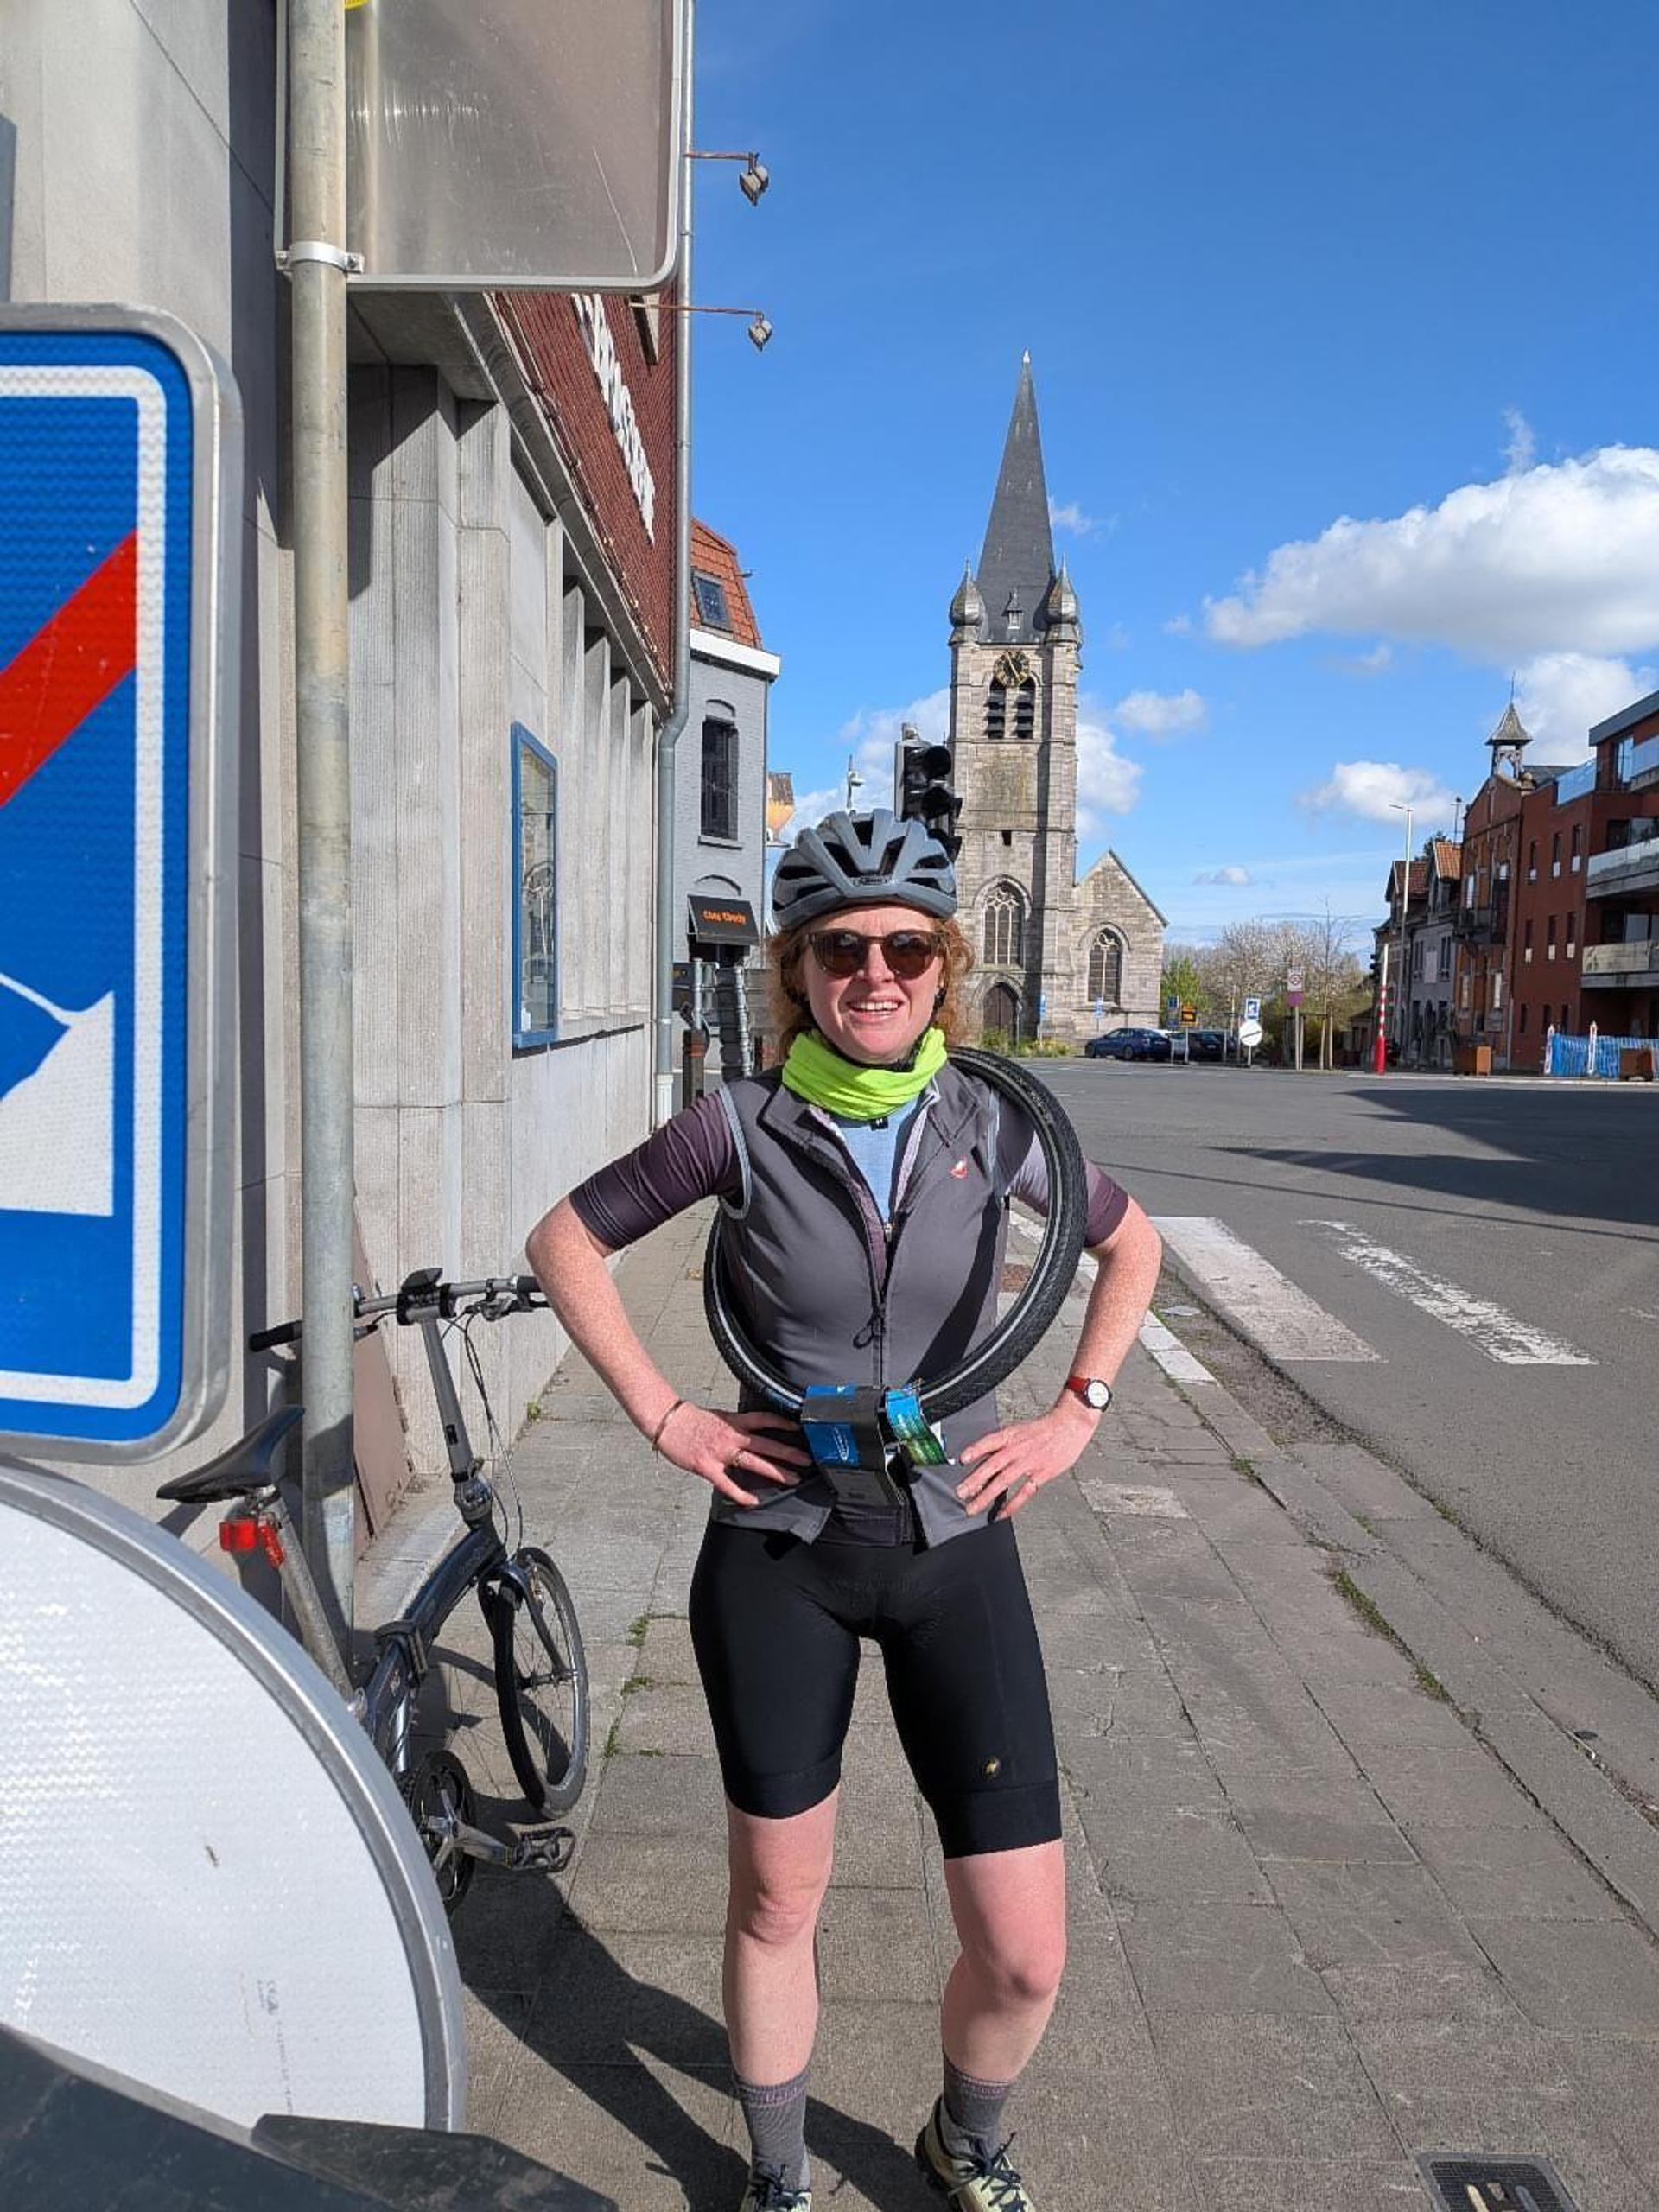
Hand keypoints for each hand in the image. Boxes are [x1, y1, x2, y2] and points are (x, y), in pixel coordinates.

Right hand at [656, 1403, 812, 1506]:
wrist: (667, 1420)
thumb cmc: (690, 1419)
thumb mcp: (719, 1416)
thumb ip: (736, 1425)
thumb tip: (750, 1431)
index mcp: (734, 1421)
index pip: (764, 1419)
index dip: (783, 1423)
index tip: (799, 1428)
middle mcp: (731, 1436)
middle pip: (766, 1444)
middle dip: (788, 1453)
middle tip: (807, 1460)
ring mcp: (720, 1452)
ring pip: (753, 1462)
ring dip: (775, 1471)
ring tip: (793, 1478)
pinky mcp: (707, 1466)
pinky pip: (727, 1483)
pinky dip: (741, 1493)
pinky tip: (753, 1500)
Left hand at [955, 1394, 1098, 1518]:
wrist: (1069, 1425)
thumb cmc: (1043, 1429)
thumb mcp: (1018, 1430)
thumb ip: (1002, 1444)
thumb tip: (983, 1456)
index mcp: (1010, 1435)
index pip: (988, 1441)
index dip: (974, 1450)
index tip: (961, 1460)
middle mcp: (1017, 1449)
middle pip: (992, 1465)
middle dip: (974, 1480)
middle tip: (960, 1493)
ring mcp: (1029, 1462)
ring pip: (1004, 1481)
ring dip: (986, 1495)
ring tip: (973, 1507)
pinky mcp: (1041, 1474)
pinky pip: (1024, 1492)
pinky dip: (1012, 1504)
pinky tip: (1001, 1514)